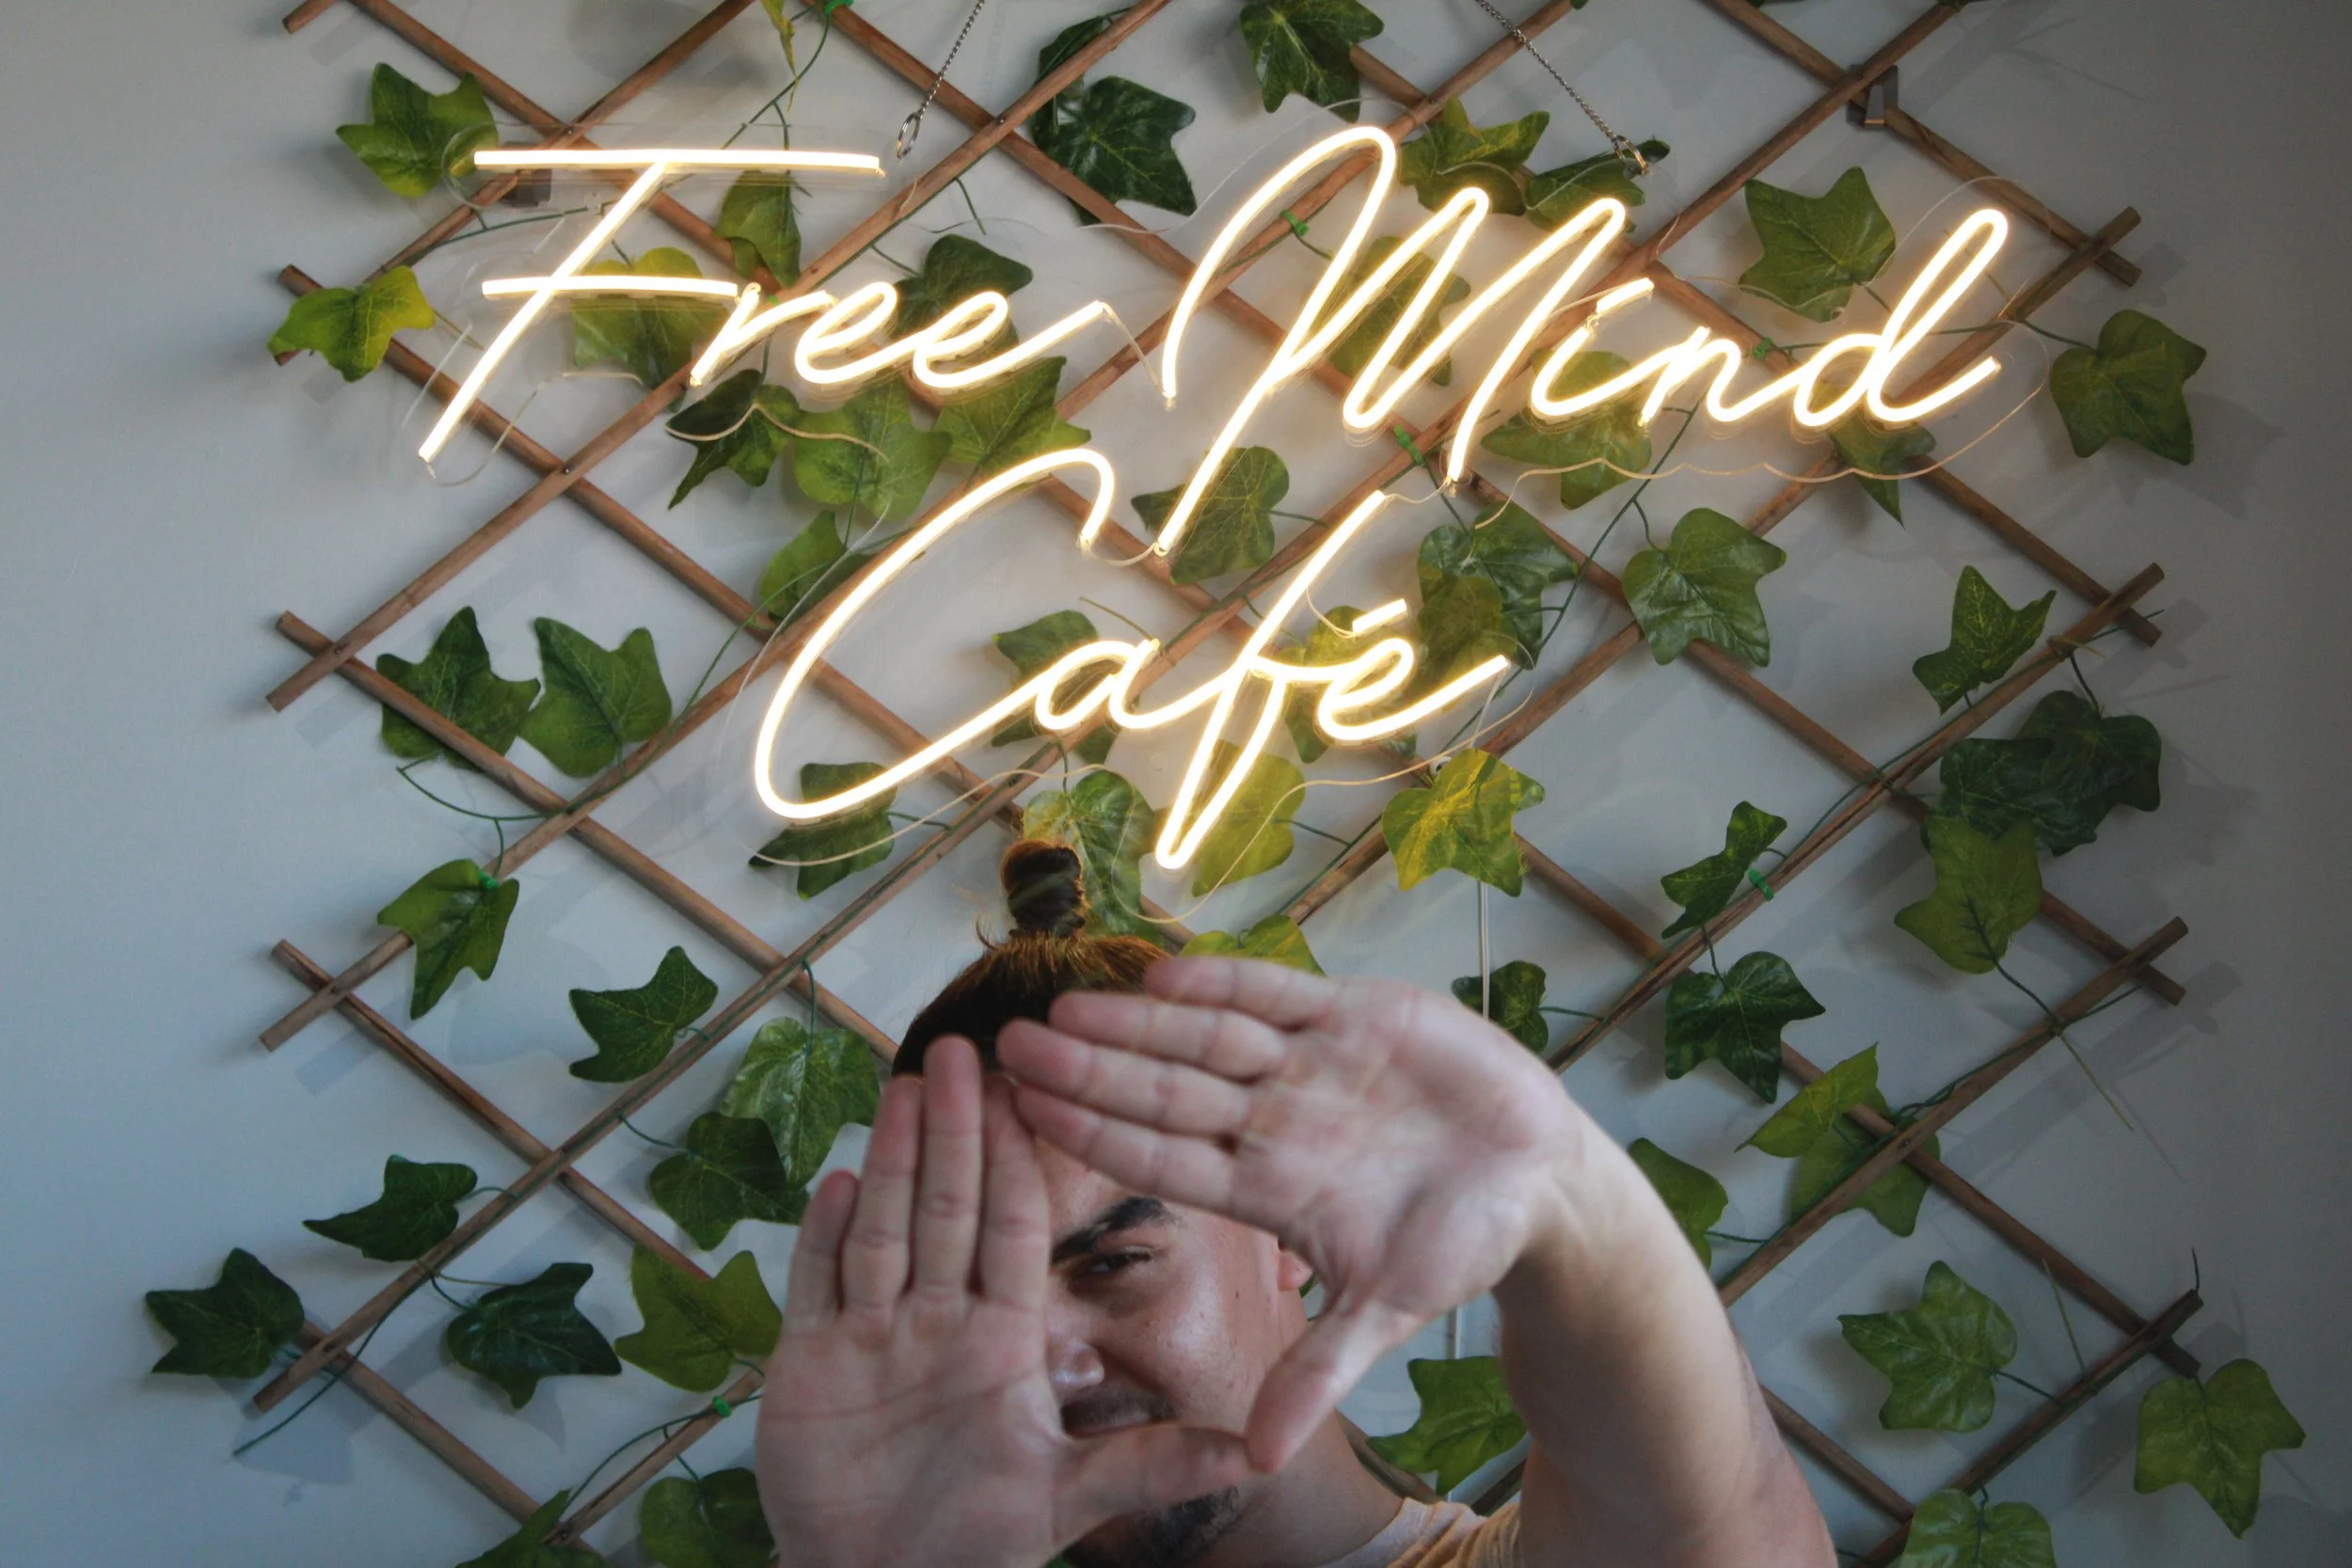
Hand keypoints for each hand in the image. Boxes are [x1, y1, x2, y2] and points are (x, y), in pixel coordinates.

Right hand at [755, 1038, 1251, 1567]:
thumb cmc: (970, 1546)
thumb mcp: (1066, 1500)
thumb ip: (1152, 1468)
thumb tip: (1257, 1456)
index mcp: (1002, 1340)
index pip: (1013, 1230)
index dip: (1019, 1161)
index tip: (1032, 1090)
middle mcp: (938, 1322)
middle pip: (947, 1208)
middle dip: (954, 1131)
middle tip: (962, 1050)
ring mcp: (871, 1336)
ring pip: (884, 1228)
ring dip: (893, 1158)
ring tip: (904, 1085)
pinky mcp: (807, 1363)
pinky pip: (816, 1284)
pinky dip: (822, 1237)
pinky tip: (835, 1180)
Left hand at [998, 959, 1611, 1473]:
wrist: (1540, 1179)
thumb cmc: (1461, 1243)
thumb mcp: (1388, 1310)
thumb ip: (1320, 1370)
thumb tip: (1261, 1460)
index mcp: (1268, 1186)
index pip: (1162, 1157)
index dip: (1094, 1133)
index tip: (1024, 1114)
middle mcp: (1272, 1119)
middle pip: (1164, 1089)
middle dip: (1089, 1068)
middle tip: (1010, 1045)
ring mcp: (1307, 1063)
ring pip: (1206, 1036)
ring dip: (1138, 1020)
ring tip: (1066, 1003)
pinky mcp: (1353, 1014)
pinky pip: (1277, 993)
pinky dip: (1227, 982)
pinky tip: (1165, 972)